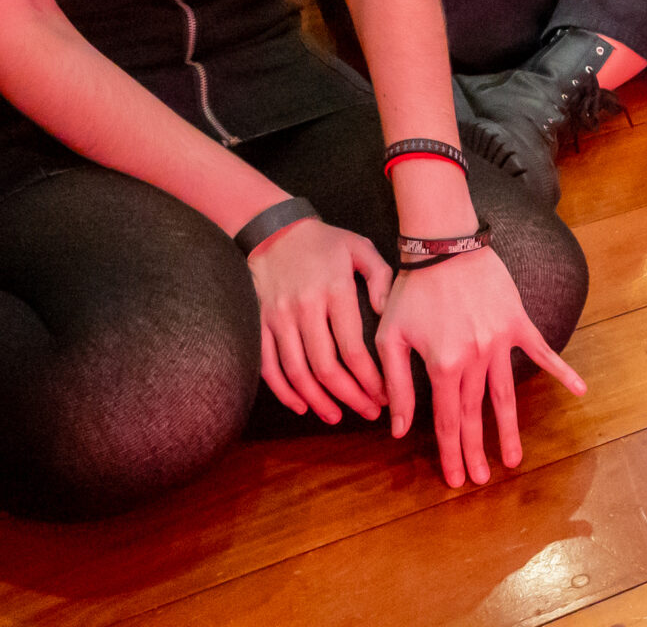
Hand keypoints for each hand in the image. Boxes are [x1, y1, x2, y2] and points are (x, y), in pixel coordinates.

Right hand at [247, 216, 391, 423]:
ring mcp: (278, 317)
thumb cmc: (325, 241)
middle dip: (350, 396)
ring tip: (337, 416)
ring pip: (296, 372)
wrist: (275, 230)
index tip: (384, 394)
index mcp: (334, 290)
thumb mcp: (361, 248)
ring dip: (318, 400)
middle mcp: (304, 307)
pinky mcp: (259, 324)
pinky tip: (301, 405)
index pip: (352, 347)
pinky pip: (268, 366)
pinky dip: (283, 391)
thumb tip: (386, 312)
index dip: (369, 378)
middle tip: (368, 411)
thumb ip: (381, 277)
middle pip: (325, 366)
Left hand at [379, 246, 586, 486]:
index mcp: (442, 365)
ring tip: (514, 460)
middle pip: (476, 414)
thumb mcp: (391, 338)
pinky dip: (561, 371)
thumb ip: (397, 386)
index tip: (455, 479)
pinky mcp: (517, 322)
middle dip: (477, 451)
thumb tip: (398, 430)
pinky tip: (580, 390)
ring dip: (509, 430)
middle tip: (481, 480)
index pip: (448, 420)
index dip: (451, 452)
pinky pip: (542, 351)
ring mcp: (499, 341)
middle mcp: (474, 358)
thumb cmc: (412, 290)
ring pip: (505, 394)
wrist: (443, 244)